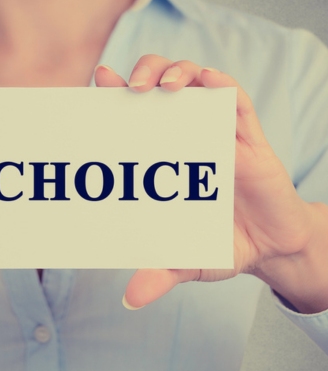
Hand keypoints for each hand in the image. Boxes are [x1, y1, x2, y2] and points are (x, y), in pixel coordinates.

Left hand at [94, 56, 327, 312]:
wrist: (271, 248)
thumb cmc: (221, 244)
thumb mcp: (186, 260)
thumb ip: (160, 272)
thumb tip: (131, 298)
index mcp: (166, 157)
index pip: (136, 113)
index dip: (116, 93)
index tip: (98, 81)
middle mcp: (188, 136)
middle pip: (162, 83)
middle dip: (145, 72)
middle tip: (131, 87)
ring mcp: (218, 133)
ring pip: (198, 81)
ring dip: (179, 71)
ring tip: (165, 86)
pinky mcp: (251, 138)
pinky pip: (237, 101)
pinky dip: (222, 87)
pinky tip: (210, 83)